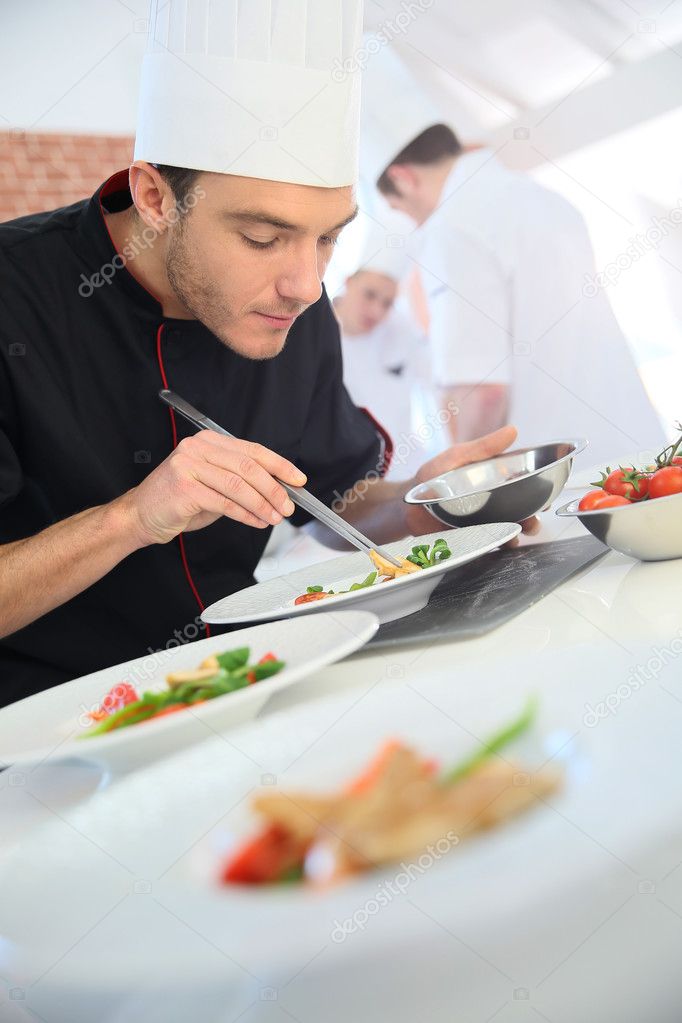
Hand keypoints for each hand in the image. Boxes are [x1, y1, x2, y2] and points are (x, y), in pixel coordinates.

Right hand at [120, 432, 306, 545]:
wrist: (141, 515)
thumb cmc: (179, 501)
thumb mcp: (214, 484)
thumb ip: (241, 481)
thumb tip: (277, 490)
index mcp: (209, 441)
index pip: (252, 450)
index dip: (279, 465)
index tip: (298, 479)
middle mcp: (198, 448)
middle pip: (248, 466)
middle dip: (273, 489)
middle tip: (286, 506)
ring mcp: (189, 465)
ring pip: (239, 485)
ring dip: (262, 504)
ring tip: (274, 517)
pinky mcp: (185, 487)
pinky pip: (225, 502)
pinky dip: (245, 514)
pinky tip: (255, 521)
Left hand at [404, 425, 539, 539]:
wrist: (404, 505)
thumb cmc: (431, 477)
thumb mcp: (458, 457)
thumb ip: (484, 447)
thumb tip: (513, 431)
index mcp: (492, 481)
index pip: (523, 487)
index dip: (538, 492)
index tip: (546, 497)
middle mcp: (491, 502)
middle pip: (520, 511)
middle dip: (531, 517)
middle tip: (534, 520)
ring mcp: (481, 522)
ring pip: (507, 529)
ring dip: (517, 532)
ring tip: (518, 533)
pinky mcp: (470, 538)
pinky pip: (489, 543)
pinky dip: (497, 545)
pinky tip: (500, 544)